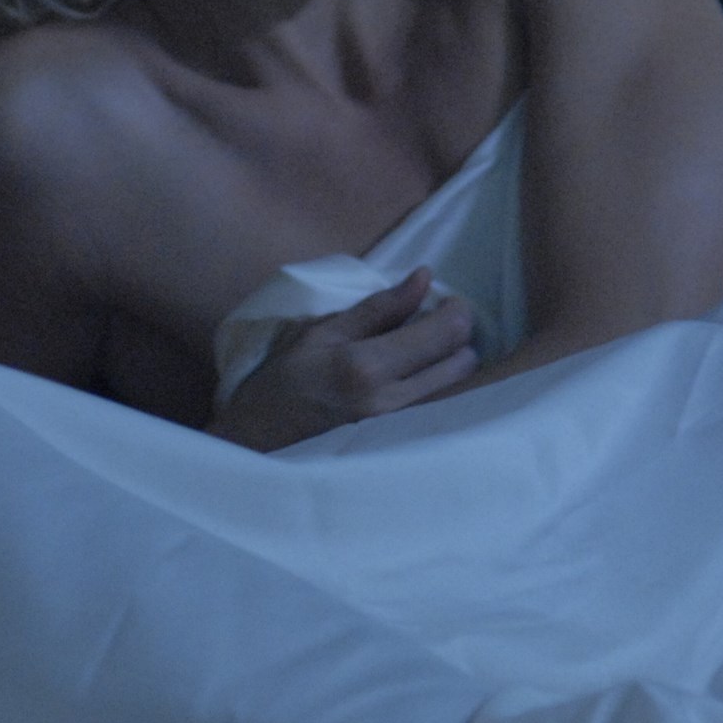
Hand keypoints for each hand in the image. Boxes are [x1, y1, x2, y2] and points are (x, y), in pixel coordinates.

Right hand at [208, 267, 479, 450]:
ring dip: (455, 361)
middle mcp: (392, 401)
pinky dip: (443, 385)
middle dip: (460, 335)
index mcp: (367, 367)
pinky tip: (423, 375)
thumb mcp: (321, 333)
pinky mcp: (403, 443)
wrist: (261, 440)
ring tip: (431, 347)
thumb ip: (377, 308)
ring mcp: (400, 428)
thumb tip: (423, 278)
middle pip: (462, 363)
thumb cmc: (285, 381)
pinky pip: (443, 408)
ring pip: (459, 388)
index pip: (442, 335)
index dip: (456, 311)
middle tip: (440, 320)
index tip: (447, 300)